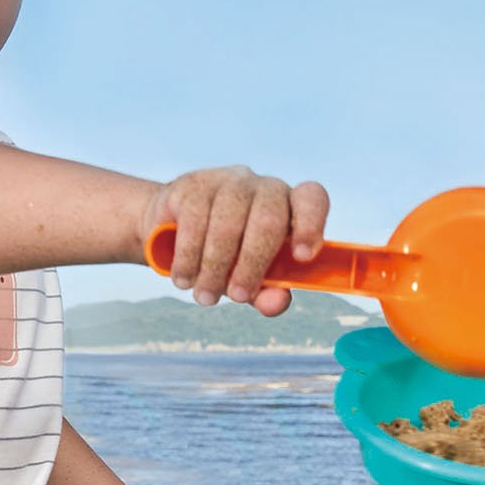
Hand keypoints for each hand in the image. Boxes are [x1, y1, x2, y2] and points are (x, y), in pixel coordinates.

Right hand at [142, 167, 328, 313]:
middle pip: (268, 220)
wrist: (173, 232)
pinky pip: (194, 221)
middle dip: (252, 265)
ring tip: (206, 296)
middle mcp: (264, 188)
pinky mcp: (193, 184)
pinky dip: (189, 257)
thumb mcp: (251, 279)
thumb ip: (268, 292)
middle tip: (237, 296)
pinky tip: (184, 278)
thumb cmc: (227, 257)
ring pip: (228, 224)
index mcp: (290, 207)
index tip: (303, 256)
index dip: (311, 224)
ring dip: (215, 267)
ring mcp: (229, 182)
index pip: (312, 199)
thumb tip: (277, 302)